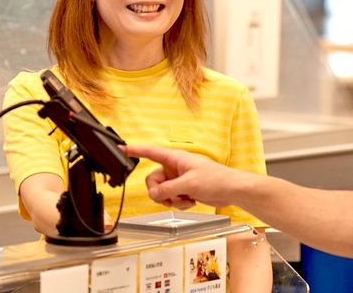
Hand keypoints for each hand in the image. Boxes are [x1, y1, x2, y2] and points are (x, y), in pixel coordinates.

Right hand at [122, 145, 244, 209]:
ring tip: (186, 199)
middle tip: (169, 198)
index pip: (151, 152)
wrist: (231, 190)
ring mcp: (178, 179)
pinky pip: (171, 198)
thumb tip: (154, 194)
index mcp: (175, 158)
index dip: (135, 150)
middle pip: (153, 181)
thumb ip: (168, 189)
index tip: (121, 148)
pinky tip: (191, 201)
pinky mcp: (183, 189)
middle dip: (159, 193)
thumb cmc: (216, 179)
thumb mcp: (188, 184)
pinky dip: (179, 203)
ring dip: (171, 200)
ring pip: (161, 192)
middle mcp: (175, 168)